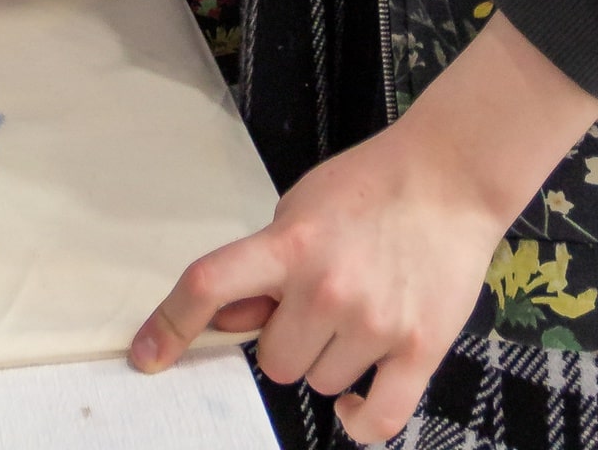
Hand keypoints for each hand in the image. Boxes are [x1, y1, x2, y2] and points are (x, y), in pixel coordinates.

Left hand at [130, 122, 504, 441]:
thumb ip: (263, 263)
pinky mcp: (419, 350)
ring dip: (329, 361)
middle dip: (287, 340)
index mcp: (289, 245)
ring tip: (358, 312)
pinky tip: (354, 401)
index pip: (209, 286)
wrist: (450, 178)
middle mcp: (327, 288)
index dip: (169, 325)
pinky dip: (359, 420)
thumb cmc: (369, 187)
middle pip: (275, 360)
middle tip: (316, 305)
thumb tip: (228, 320)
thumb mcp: (299, 207)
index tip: (148, 357)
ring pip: (320, 383)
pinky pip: (377, 419)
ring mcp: (374, 323)